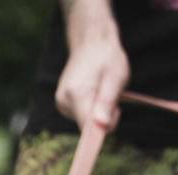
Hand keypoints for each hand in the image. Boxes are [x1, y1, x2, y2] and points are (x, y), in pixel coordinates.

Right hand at [54, 1, 127, 129]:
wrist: (90, 42)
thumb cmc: (107, 58)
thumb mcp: (115, 78)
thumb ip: (107, 102)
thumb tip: (102, 126)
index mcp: (75, 96)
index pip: (88, 129)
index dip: (105, 125)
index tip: (116, 111)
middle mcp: (63, 102)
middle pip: (88, 126)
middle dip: (104, 116)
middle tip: (111, 94)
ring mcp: (61, 103)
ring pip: (85, 122)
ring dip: (98, 111)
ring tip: (102, 89)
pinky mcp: (62, 103)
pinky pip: (82, 115)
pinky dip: (91, 108)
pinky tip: (94, 91)